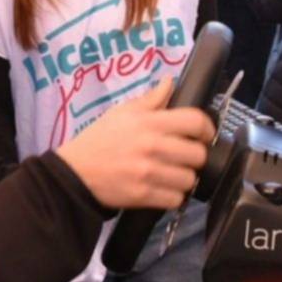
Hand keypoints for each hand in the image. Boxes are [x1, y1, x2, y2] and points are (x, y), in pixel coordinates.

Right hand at [55, 79, 214, 209]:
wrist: (74, 172)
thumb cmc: (99, 139)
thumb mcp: (121, 112)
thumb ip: (150, 99)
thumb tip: (170, 82)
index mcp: (149, 122)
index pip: (195, 121)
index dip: (207, 128)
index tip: (203, 135)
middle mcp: (152, 146)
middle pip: (198, 154)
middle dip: (195, 157)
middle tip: (185, 158)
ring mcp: (148, 173)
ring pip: (189, 179)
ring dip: (184, 179)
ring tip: (173, 175)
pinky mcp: (143, 196)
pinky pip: (176, 199)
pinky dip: (173, 197)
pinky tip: (163, 190)